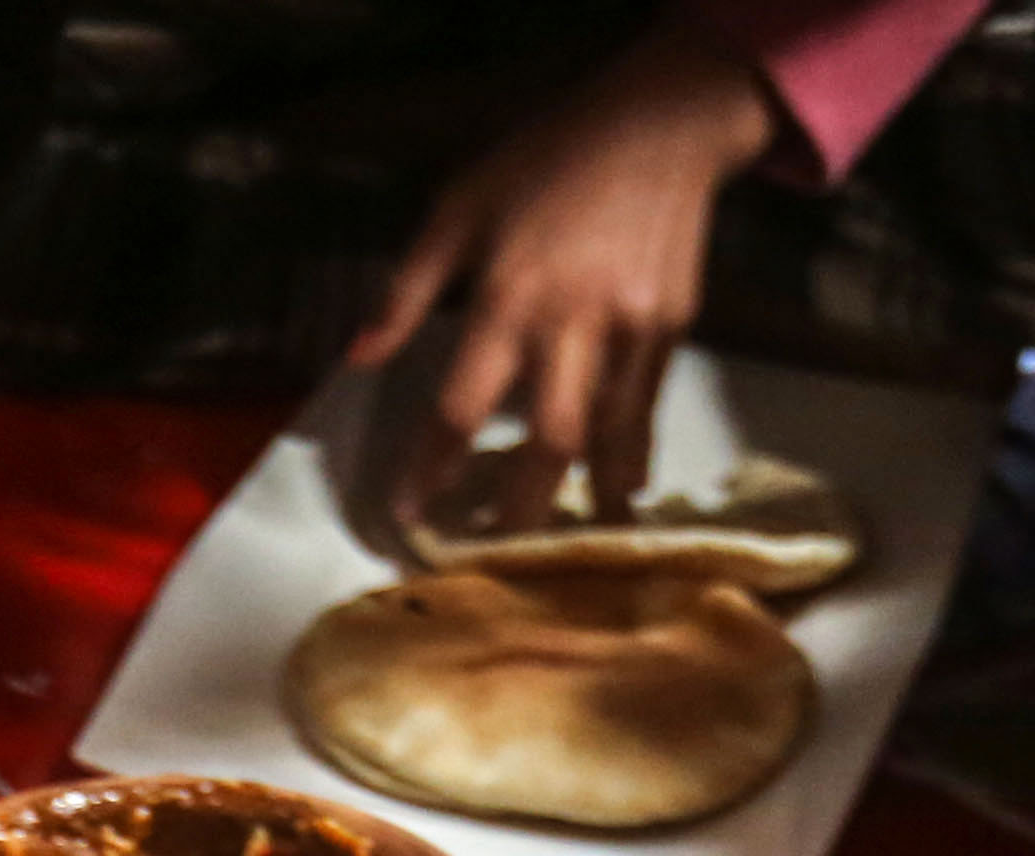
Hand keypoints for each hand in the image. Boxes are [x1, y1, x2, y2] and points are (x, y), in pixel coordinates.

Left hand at [353, 21, 775, 516]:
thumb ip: (407, 289)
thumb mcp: (459, 206)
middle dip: (519, 509)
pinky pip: (646, 410)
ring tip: (559, 551)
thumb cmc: (545, 161)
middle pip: (548, 440)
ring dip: (579, 497)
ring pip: (605, 436)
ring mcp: (631, 328)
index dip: (434, 466)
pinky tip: (618, 491)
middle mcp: (573, 321)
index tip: (412, 512)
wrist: (661, 124)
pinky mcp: (673, 327)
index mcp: (509, 294)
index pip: (463, 404)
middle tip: (491, 551)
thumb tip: (360, 358)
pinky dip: (630, 456)